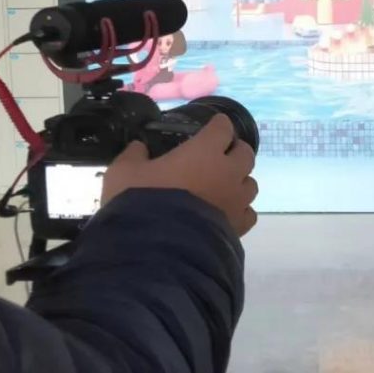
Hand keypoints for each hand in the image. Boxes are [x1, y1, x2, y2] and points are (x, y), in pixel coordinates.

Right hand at [102, 114, 258, 235]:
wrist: (154, 248)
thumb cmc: (140, 201)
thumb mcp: (123, 172)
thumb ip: (134, 156)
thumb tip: (138, 148)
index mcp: (205, 151)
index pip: (223, 128)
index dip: (219, 125)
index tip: (214, 126)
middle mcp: (228, 172)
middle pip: (245, 153)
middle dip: (235, 151)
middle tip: (222, 155)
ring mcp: (236, 200)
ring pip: (250, 184)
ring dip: (240, 181)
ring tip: (225, 186)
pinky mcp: (238, 227)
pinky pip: (248, 214)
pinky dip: (241, 210)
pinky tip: (228, 213)